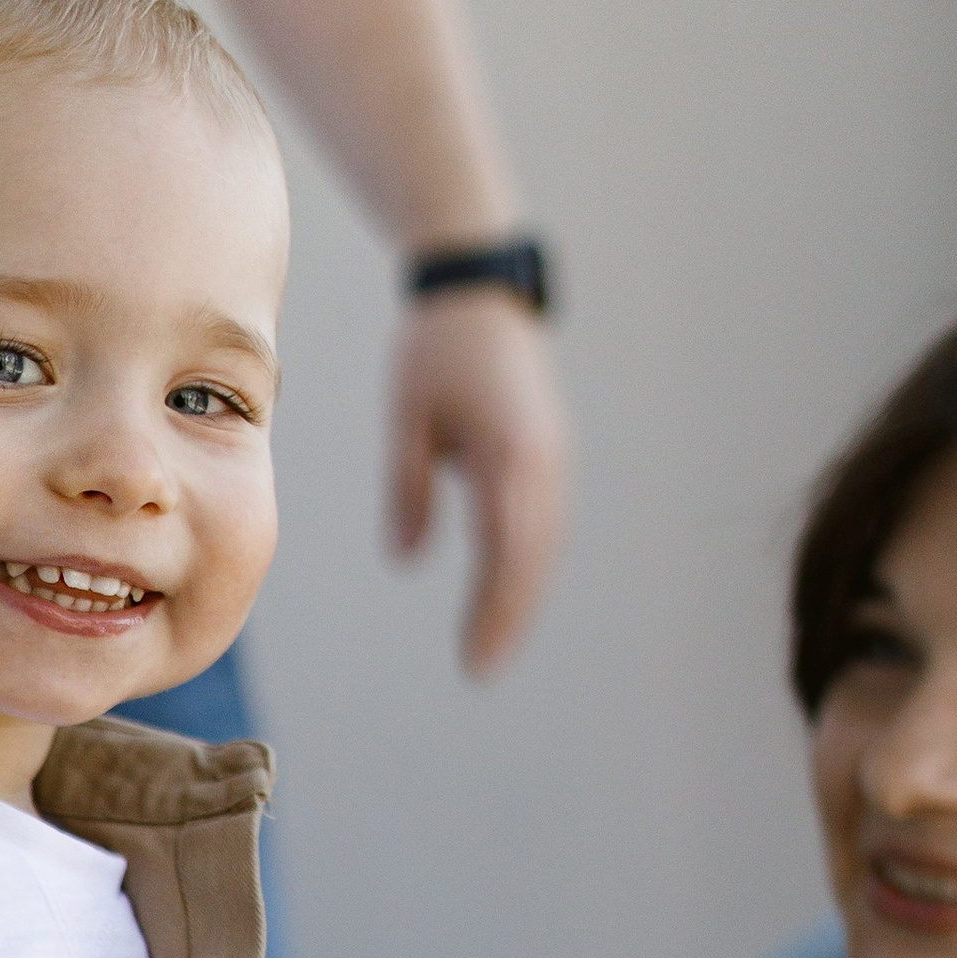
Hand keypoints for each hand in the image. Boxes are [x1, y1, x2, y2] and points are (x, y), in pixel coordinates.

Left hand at [387, 290, 569, 672]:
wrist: (478, 288)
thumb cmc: (435, 348)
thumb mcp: (409, 416)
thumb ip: (408, 486)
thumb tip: (405, 559)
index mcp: (512, 453)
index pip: (509, 551)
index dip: (494, 609)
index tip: (473, 657)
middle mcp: (544, 461)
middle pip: (533, 558)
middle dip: (509, 616)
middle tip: (479, 669)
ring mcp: (551, 458)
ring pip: (543, 545)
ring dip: (520, 596)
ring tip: (490, 646)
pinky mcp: (546, 455)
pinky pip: (540, 524)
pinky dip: (524, 565)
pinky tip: (503, 595)